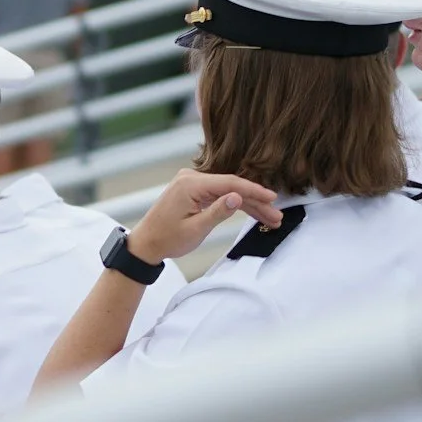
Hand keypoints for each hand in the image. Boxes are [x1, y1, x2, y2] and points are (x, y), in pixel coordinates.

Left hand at [128, 171, 280, 263]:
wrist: (146, 244)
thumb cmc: (167, 239)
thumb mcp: (195, 229)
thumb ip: (218, 212)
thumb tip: (237, 198)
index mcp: (190, 183)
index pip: (229, 183)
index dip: (253, 191)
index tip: (272, 198)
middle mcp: (191, 178)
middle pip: (231, 187)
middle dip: (255, 202)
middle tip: (276, 215)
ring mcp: (192, 183)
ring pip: (228, 192)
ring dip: (248, 205)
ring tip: (270, 218)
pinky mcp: (193, 191)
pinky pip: (219, 195)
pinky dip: (234, 205)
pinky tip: (253, 213)